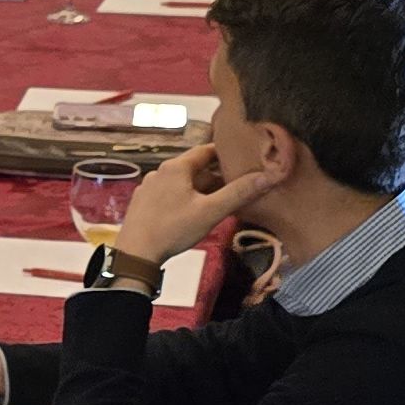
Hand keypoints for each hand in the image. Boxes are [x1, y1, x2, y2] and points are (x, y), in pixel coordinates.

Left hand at [116, 142, 290, 265]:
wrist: (135, 254)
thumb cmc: (173, 229)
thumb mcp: (211, 211)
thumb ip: (239, 193)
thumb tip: (269, 176)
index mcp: (176, 167)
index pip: (206, 151)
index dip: (226, 153)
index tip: (244, 157)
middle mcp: (160, 172)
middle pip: (195, 167)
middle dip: (216, 174)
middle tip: (238, 182)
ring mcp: (149, 187)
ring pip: (183, 182)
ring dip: (202, 188)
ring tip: (221, 198)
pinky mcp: (143, 203)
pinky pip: (170, 193)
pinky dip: (186, 197)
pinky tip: (195, 211)